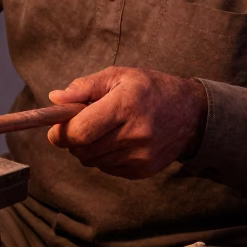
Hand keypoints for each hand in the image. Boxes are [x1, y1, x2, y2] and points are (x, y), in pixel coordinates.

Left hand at [47, 66, 208, 177]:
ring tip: (103, 129)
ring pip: (91, 160)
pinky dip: (103, 156)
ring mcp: (140, 155)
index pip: (80, 131)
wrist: (191, 115)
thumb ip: (84, 87)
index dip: (60, 132)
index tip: (57, 126)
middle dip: (72, 139)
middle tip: (80, 124)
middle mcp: (135, 133)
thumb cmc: (150, 89)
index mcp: (125, 105)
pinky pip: (106, 168)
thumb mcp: (119, 76)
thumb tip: (55, 99)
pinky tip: (117, 140)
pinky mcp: (143, 170)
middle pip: (82, 149)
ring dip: (87, 148)